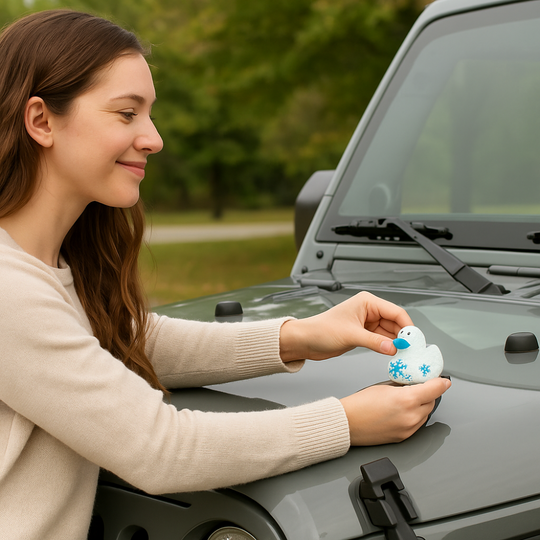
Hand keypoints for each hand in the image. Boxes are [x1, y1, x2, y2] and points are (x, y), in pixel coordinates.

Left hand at [280, 291, 412, 361]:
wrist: (306, 340)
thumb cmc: (321, 330)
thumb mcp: (351, 336)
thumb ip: (374, 342)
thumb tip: (394, 348)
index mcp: (367, 302)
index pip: (395, 311)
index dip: (407, 325)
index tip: (415, 339)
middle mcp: (368, 310)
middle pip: (395, 322)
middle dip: (403, 336)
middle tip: (412, 350)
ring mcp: (366, 323)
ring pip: (389, 333)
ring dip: (396, 343)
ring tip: (404, 354)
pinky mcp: (363, 334)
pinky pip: (381, 340)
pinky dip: (387, 347)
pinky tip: (393, 354)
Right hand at [340, 377, 451, 444]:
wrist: (348, 423)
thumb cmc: (360, 404)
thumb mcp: (384, 386)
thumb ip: (404, 385)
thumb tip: (414, 384)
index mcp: (407, 400)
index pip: (434, 390)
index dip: (440, 383)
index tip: (443, 381)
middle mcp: (411, 417)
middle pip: (431, 402)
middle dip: (428, 394)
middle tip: (420, 386)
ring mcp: (408, 429)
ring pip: (425, 414)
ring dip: (421, 405)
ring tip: (407, 399)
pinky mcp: (404, 437)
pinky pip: (416, 424)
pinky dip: (414, 416)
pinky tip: (402, 410)